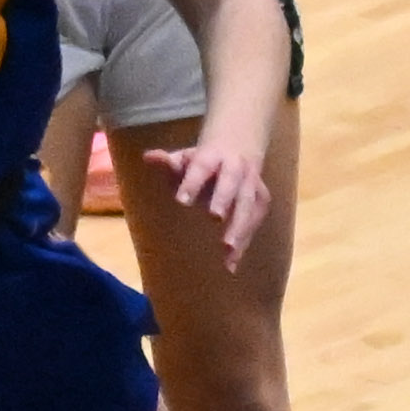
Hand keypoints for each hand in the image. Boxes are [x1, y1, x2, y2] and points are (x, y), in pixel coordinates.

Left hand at [141, 129, 271, 260]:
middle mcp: (236, 167)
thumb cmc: (203, 161)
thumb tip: (148, 157)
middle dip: (224, 198)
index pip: (202, 167)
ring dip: (240, 226)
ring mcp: (251, 182)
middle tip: (215, 217)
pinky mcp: (261, 199)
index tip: (181, 201)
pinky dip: (245, 241)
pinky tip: (232, 262)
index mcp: (213, 156)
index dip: (193, 183)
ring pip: (248, 203)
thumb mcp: (184, 159)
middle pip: (231, 182)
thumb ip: (167, 162)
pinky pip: (254, 221)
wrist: (239, 148)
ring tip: (229, 249)